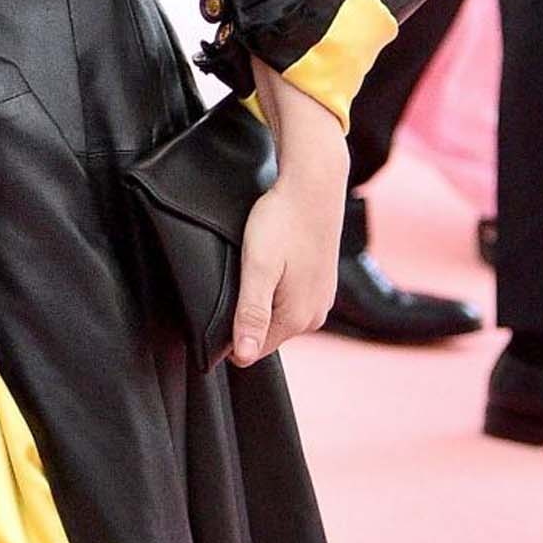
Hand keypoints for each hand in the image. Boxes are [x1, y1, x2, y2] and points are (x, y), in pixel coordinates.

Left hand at [232, 68, 349, 365]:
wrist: (314, 185)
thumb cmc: (282, 222)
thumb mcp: (258, 268)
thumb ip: (251, 313)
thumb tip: (244, 357)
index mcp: (298, 319)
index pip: (252, 350)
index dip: (229, 333)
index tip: (220, 302)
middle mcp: (315, 317)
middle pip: (266, 334)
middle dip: (245, 317)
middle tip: (234, 280)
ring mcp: (322, 300)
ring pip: (278, 317)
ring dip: (260, 302)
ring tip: (252, 270)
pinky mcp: (322, 284)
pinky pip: (290, 301)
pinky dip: (275, 290)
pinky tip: (270, 266)